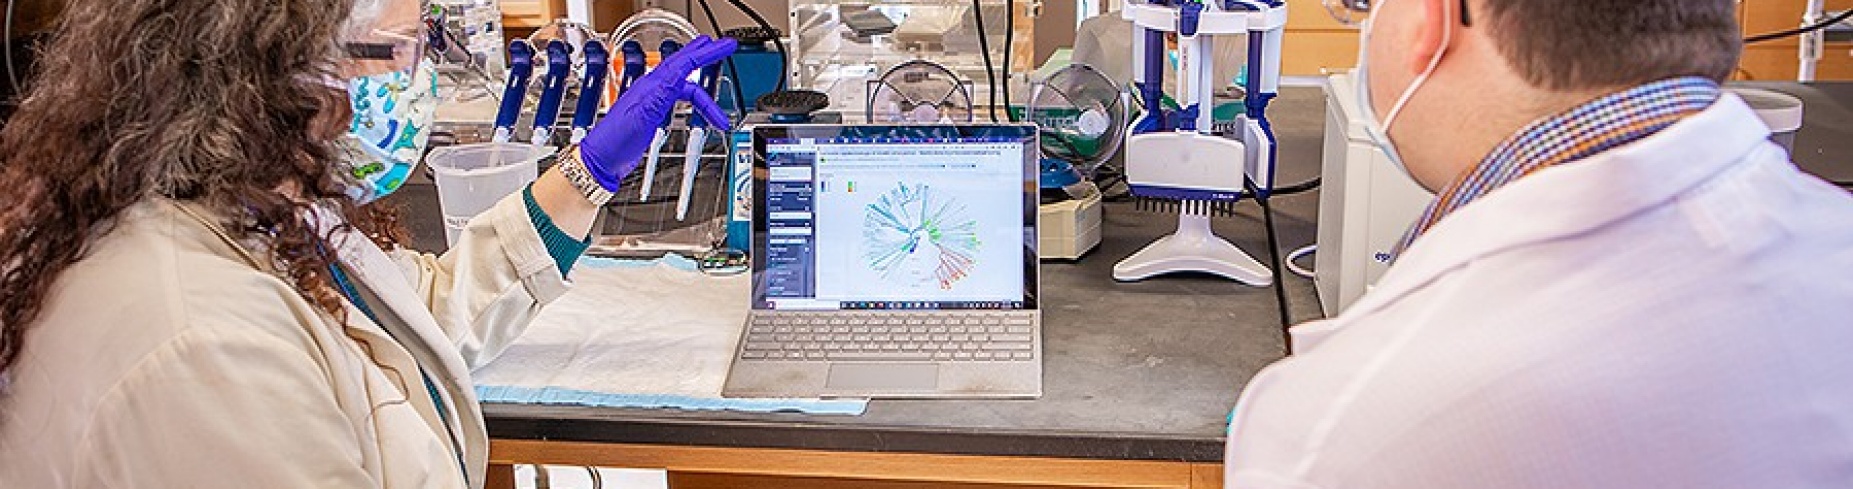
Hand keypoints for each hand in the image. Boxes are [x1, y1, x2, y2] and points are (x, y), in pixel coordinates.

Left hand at [580, 35, 736, 191]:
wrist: (602, 159)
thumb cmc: (615, 139)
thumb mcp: (643, 114)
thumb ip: (663, 92)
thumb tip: (682, 72)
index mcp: (650, 86)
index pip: (683, 63)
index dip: (706, 53)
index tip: (725, 46)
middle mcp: (652, 90)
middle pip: (684, 68)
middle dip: (705, 57)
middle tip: (723, 49)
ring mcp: (652, 101)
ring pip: (685, 89)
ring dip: (705, 100)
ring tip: (719, 114)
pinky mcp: (653, 114)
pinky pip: (679, 102)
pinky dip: (695, 107)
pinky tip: (699, 113)